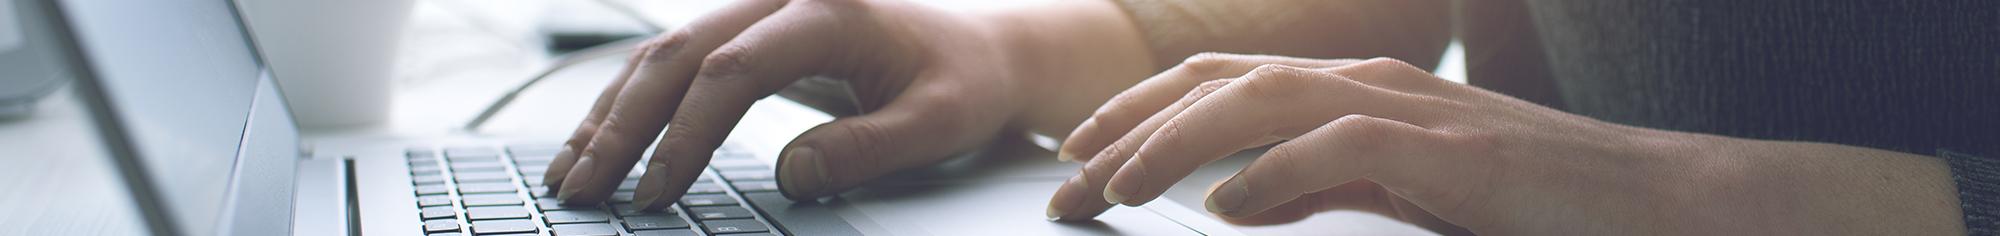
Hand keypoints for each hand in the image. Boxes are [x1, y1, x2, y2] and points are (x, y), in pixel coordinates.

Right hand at [544, 0, 1027, 209]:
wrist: (980, 51)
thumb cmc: (962, 83)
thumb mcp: (938, 124)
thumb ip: (868, 148)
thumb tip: (793, 174)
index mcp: (830, 11)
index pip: (736, 71)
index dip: (688, 133)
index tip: (658, 192)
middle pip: (679, 56)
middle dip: (623, 128)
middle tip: (585, 192)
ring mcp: (759, 9)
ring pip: (662, 55)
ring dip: (610, 117)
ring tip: (570, 177)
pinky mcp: (748, 32)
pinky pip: (673, 63)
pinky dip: (630, 105)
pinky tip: (597, 144)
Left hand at [1048, 54, 1964, 233]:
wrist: (1657, 203)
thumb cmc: (1528, 203)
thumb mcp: (1401, 191)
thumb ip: (1319, 186)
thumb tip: (1234, 202)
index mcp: (1352, 87)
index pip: (1217, 82)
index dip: (1138, 114)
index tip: (1074, 162)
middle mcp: (1368, 83)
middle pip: (1218, 82)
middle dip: (1128, 130)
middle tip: (1064, 185)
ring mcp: (1409, 110)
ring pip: (1261, 101)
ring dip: (1174, 144)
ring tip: (1111, 191)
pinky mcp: (1448, 153)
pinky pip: (1339, 149)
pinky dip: (1270, 174)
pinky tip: (1220, 209)